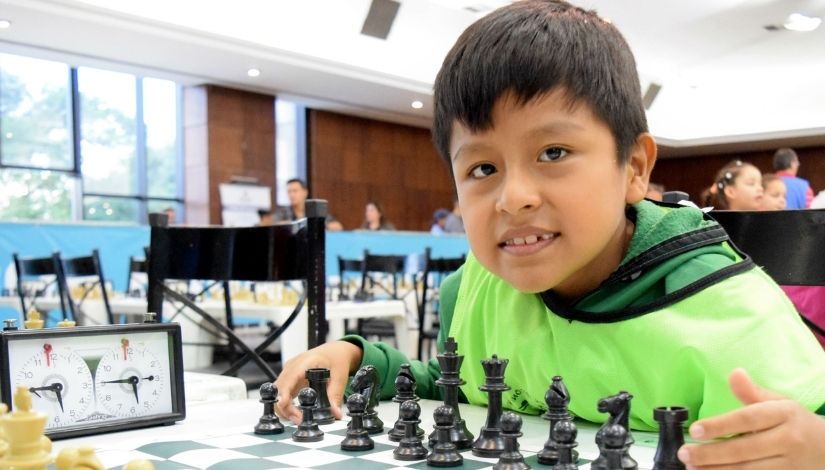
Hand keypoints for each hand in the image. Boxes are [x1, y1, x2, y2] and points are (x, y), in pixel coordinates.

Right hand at [273, 341, 362, 423]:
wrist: (335, 351)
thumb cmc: (336, 359)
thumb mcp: (339, 377)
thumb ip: (335, 396)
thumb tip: (336, 414)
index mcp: (304, 362)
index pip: (289, 378)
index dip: (283, 392)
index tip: (283, 405)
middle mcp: (292, 367)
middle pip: (279, 388)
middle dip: (285, 406)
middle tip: (299, 419)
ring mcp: (289, 372)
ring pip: (278, 393)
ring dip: (285, 408)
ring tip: (299, 419)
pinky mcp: (289, 379)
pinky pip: (282, 393)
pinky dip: (286, 404)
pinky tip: (297, 413)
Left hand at [678, 368, 824, 468]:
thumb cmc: (794, 422)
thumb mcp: (779, 402)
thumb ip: (752, 392)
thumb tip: (735, 373)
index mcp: (784, 414)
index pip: (748, 419)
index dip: (720, 425)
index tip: (695, 429)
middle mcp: (788, 440)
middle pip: (744, 449)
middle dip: (711, 453)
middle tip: (685, 453)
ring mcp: (789, 464)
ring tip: (692, 467)